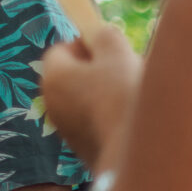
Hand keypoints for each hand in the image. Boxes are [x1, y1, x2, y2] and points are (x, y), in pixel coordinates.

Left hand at [34, 22, 140, 174]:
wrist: (139, 155)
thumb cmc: (124, 96)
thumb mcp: (117, 53)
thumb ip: (104, 36)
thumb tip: (100, 35)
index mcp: (53, 78)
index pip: (61, 50)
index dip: (86, 44)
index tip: (112, 48)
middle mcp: (53, 105)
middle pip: (75, 75)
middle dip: (102, 68)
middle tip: (128, 68)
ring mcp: (68, 130)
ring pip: (88, 99)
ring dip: (110, 92)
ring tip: (137, 94)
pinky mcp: (85, 149)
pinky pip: (97, 121)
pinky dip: (113, 115)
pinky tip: (135, 118)